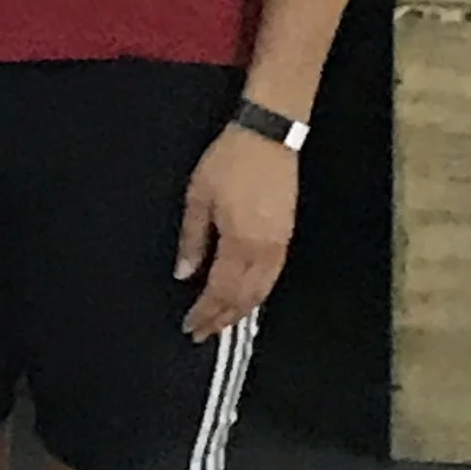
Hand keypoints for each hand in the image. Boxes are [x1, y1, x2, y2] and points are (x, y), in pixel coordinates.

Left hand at [174, 124, 298, 343]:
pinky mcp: (287, 236)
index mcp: (239, 242)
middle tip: (202, 334)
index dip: (205, 312)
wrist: (269, 136)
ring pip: (261, 292)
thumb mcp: (198, 197)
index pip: (220, 290)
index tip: (190, 326)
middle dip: (222, 319)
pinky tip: (246, 299)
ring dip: (241, 312)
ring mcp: (279, 245)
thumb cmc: (229, 161)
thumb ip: (192, 239)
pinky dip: (257, 295)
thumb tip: (184, 274)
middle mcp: (263, 251)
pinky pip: (272, 278)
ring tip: (221, 323)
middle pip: (243, 298)